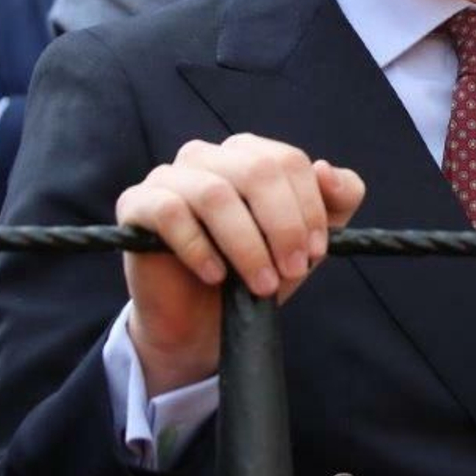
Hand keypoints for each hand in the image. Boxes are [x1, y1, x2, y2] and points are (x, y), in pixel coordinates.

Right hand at [119, 134, 363, 395]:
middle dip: (284, 226)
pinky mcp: (137, 205)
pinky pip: (170, 213)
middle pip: (257, 171)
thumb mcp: (311, 237)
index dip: (309, 207)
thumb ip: (339, 198)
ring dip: (247, 245)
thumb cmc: (257, 268)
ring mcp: (168, 176)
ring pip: (215, 194)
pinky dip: (200, 248)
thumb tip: (327, 170)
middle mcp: (209, 156)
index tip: (316, 251)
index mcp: (250, 154)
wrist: (204, 321)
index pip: (289, 161)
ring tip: (262, 282)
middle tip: (293, 270)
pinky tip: (216, 275)